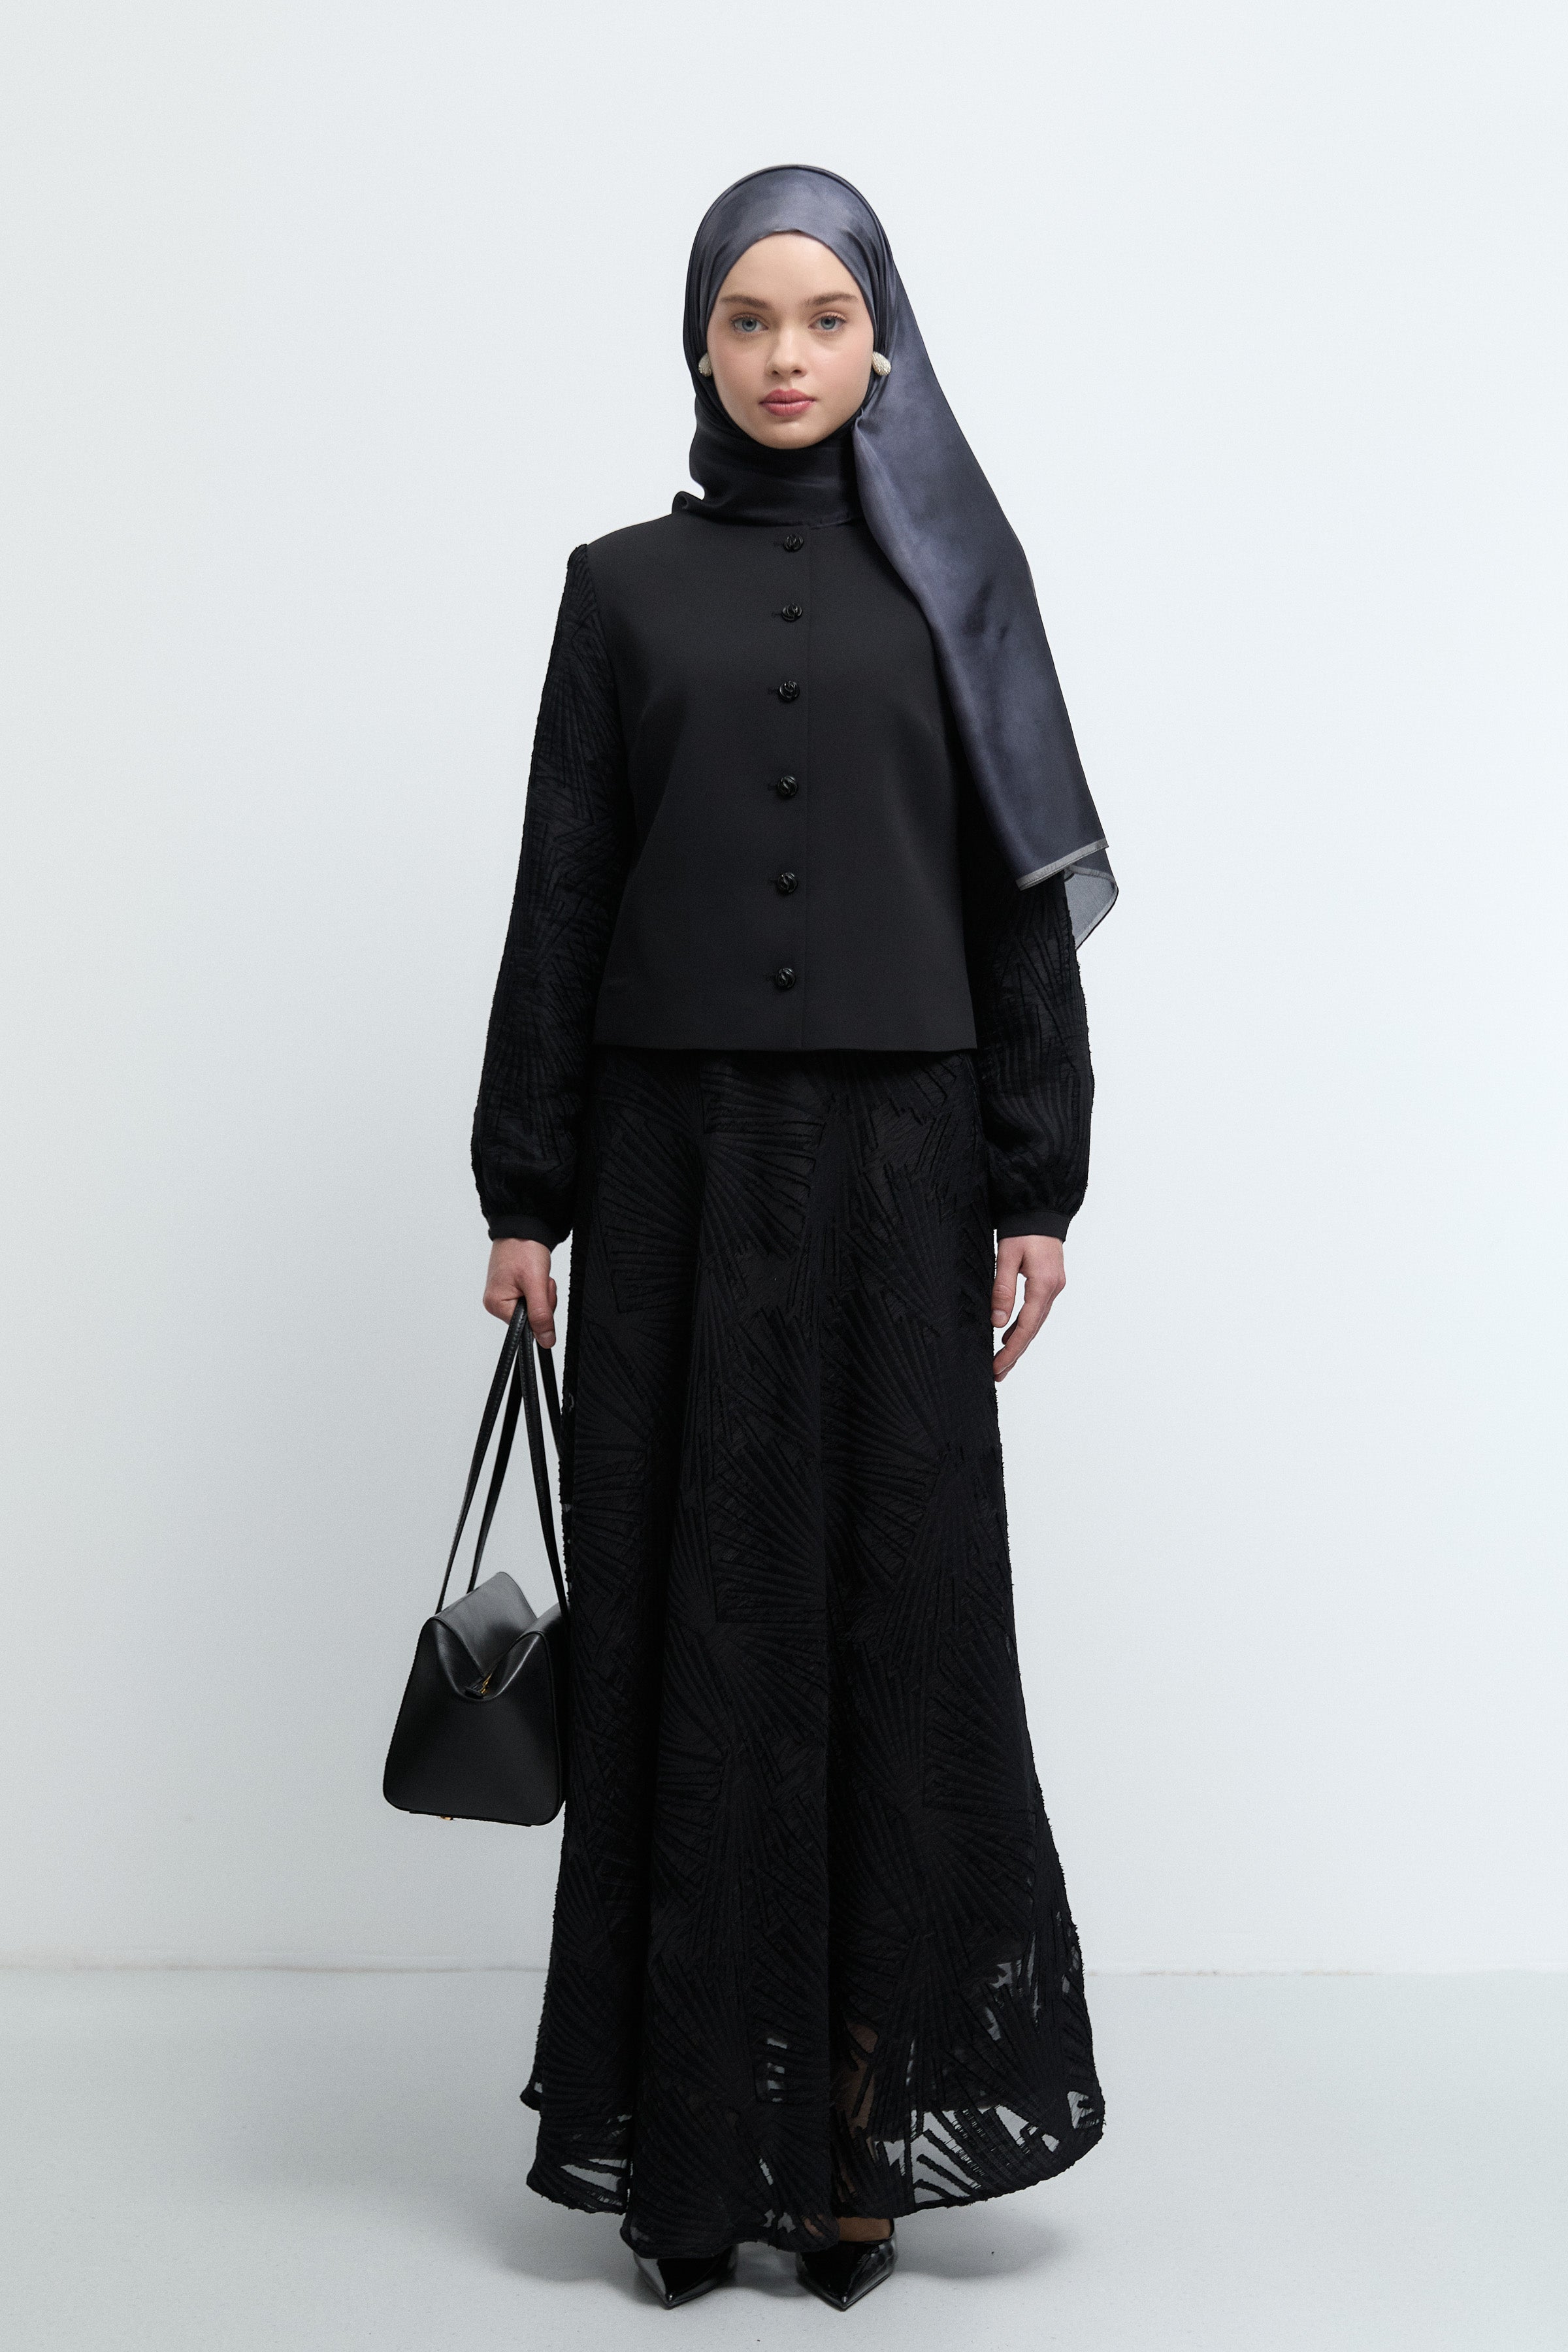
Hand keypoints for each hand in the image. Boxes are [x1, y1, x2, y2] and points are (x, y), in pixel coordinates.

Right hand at [484, 1238, 556, 1344]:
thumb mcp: (536, 1283)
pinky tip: (535, 1274)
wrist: (523, 1226)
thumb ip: (541, 1314)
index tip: (541, 1292)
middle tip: (540, 1280)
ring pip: (534, 1308)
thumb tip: (546, 1341)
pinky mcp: (512, 1289)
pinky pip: (532, 1298)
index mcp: (496, 1304)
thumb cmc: (523, 1248)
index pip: (526, 1326)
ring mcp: (504, 1295)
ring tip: (537, 1274)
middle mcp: (496, 1302)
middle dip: (543, 1300)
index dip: (540, 1312)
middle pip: (530, 1318)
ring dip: (543, 1293)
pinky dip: (538, 1288)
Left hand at [990, 1235, 1064, 1380]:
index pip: (1026, 1327)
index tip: (997, 1367)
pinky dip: (1024, 1327)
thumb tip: (998, 1322)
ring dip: (1019, 1343)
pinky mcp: (1050, 1283)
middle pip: (1033, 1330)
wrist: (1041, 1209)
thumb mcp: (1007, 1256)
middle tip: (997, 1374)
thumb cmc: (1023, 1228)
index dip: (1011, 1350)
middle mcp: (1053, 1290)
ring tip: (1002, 1363)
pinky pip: (1037, 1312)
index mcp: (1044, 1285)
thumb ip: (1002, 1288)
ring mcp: (1055, 1287)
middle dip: (1014, 1354)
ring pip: (1036, 1323)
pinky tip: (1010, 1336)